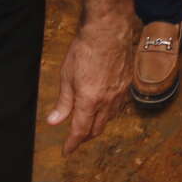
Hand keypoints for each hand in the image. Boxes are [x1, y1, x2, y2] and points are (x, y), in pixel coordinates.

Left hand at [46, 13, 134, 154]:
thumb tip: (54, 122)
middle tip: (76, 137)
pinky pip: (119, 104)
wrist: (108, 30)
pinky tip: (105, 105)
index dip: (72, 143)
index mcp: (89, 100)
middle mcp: (107, 101)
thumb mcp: (67, 76)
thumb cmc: (84, 49)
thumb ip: (63, 102)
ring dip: (98, 124)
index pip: (80, 131)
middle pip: (97, 128)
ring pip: (110, 118)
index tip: (67, 151)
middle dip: (85, 136)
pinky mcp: (128, 83)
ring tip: (89, 122)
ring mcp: (120, 93)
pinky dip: (110, 111)